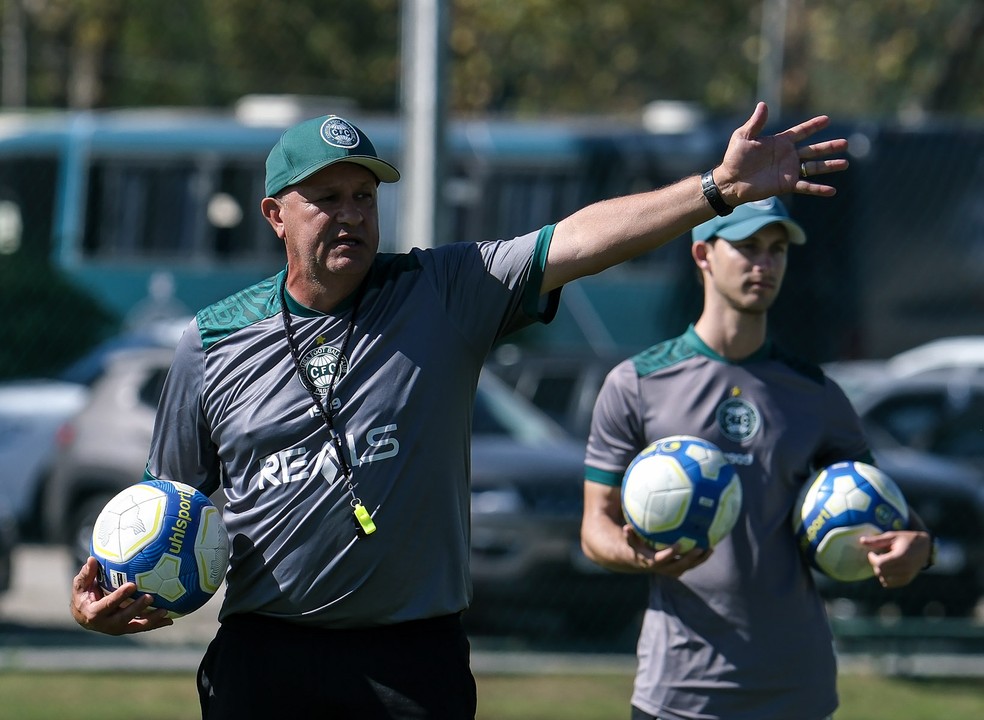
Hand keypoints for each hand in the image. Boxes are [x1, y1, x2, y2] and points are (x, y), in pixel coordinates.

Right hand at [70, 557, 173, 634]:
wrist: (84, 616)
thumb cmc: (83, 596)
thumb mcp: (80, 586)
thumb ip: (86, 574)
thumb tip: (92, 559)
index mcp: (94, 613)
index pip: (107, 604)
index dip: (119, 596)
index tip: (132, 585)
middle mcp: (106, 624)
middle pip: (124, 617)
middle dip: (137, 608)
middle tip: (150, 597)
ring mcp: (118, 628)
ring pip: (136, 626)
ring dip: (151, 619)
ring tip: (165, 611)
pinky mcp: (127, 628)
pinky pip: (142, 627)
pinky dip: (155, 624)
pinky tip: (169, 620)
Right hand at [622, 526, 710, 577]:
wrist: (638, 561)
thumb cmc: (634, 545)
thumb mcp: (630, 540)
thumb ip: (629, 535)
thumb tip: (627, 527)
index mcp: (650, 561)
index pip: (661, 560)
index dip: (670, 554)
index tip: (679, 544)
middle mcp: (662, 568)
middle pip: (678, 567)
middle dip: (690, 559)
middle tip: (700, 548)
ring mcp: (671, 569)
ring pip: (687, 567)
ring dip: (699, 560)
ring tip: (710, 548)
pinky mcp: (677, 567)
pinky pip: (690, 564)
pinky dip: (700, 558)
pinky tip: (710, 546)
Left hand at [715, 102, 849, 203]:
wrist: (730, 181)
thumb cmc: (734, 158)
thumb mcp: (744, 137)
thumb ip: (756, 122)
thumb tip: (763, 104)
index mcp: (780, 142)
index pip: (801, 132)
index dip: (813, 126)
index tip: (827, 119)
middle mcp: (787, 156)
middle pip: (813, 149)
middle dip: (829, 146)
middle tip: (846, 143)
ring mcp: (788, 171)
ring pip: (813, 167)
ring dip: (829, 165)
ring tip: (845, 163)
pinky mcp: (786, 185)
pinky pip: (806, 187)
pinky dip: (818, 189)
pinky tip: (832, 191)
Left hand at [859, 531, 930, 588]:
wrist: (925, 547)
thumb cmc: (906, 539)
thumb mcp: (892, 536)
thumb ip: (877, 540)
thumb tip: (861, 541)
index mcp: (901, 557)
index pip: (879, 564)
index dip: (872, 558)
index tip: (873, 552)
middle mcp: (905, 568)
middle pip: (880, 572)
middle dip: (875, 564)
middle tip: (879, 556)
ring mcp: (907, 576)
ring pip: (884, 580)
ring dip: (880, 572)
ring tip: (884, 562)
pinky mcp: (907, 580)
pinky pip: (890, 584)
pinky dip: (886, 577)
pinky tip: (888, 568)